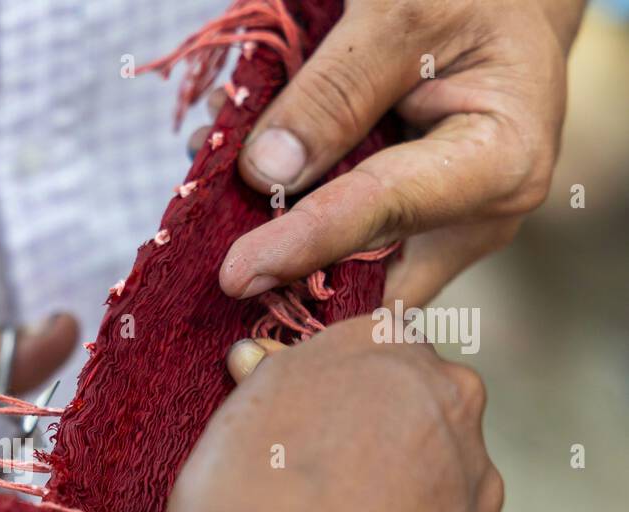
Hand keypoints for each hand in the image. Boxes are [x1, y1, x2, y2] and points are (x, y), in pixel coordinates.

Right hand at [168, 322, 502, 511]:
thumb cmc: (249, 497)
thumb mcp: (242, 411)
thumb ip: (272, 376)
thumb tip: (256, 358)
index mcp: (393, 350)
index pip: (382, 350)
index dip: (343, 392)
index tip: (308, 426)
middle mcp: (454, 408)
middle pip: (424, 417)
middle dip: (385, 447)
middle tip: (319, 493)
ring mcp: (478, 491)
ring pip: (441, 491)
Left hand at [218, 0, 583, 305]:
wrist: (499, 5)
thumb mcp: (402, 14)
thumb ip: (335, 91)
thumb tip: (268, 173)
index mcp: (500, 163)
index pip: (384, 215)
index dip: (302, 245)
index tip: (235, 274)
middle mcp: (476, 219)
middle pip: (368, 285)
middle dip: (284, 275)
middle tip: (210, 246)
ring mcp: (439, 233)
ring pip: (342, 276)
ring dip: (273, 243)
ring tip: (219, 188)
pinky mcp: (404, 232)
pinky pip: (336, 250)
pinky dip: (284, 223)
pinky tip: (244, 180)